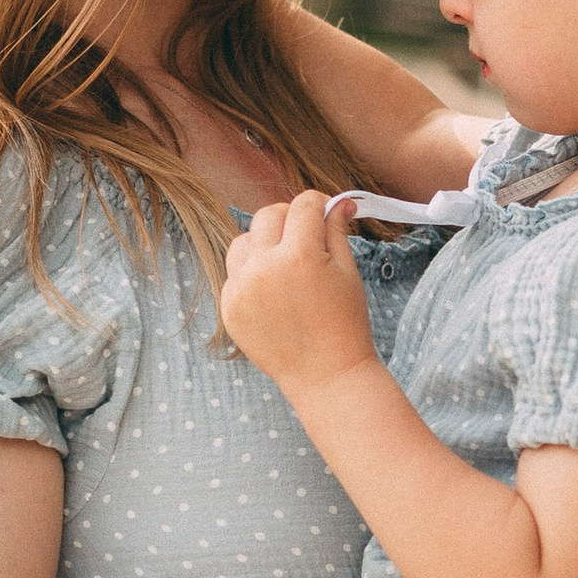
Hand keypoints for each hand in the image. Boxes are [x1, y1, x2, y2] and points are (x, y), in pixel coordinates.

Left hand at [220, 192, 378, 394]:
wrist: (325, 375)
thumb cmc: (344, 324)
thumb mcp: (348, 272)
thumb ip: (336, 231)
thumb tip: (338, 203)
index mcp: (300, 256)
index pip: (303, 205)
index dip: (319, 203)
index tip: (326, 213)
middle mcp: (264, 268)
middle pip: (268, 215)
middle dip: (289, 218)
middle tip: (306, 235)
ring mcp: (242, 289)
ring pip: (243, 241)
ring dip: (263, 243)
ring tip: (284, 264)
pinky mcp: (229, 308)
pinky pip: (234, 274)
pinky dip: (251, 274)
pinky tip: (273, 292)